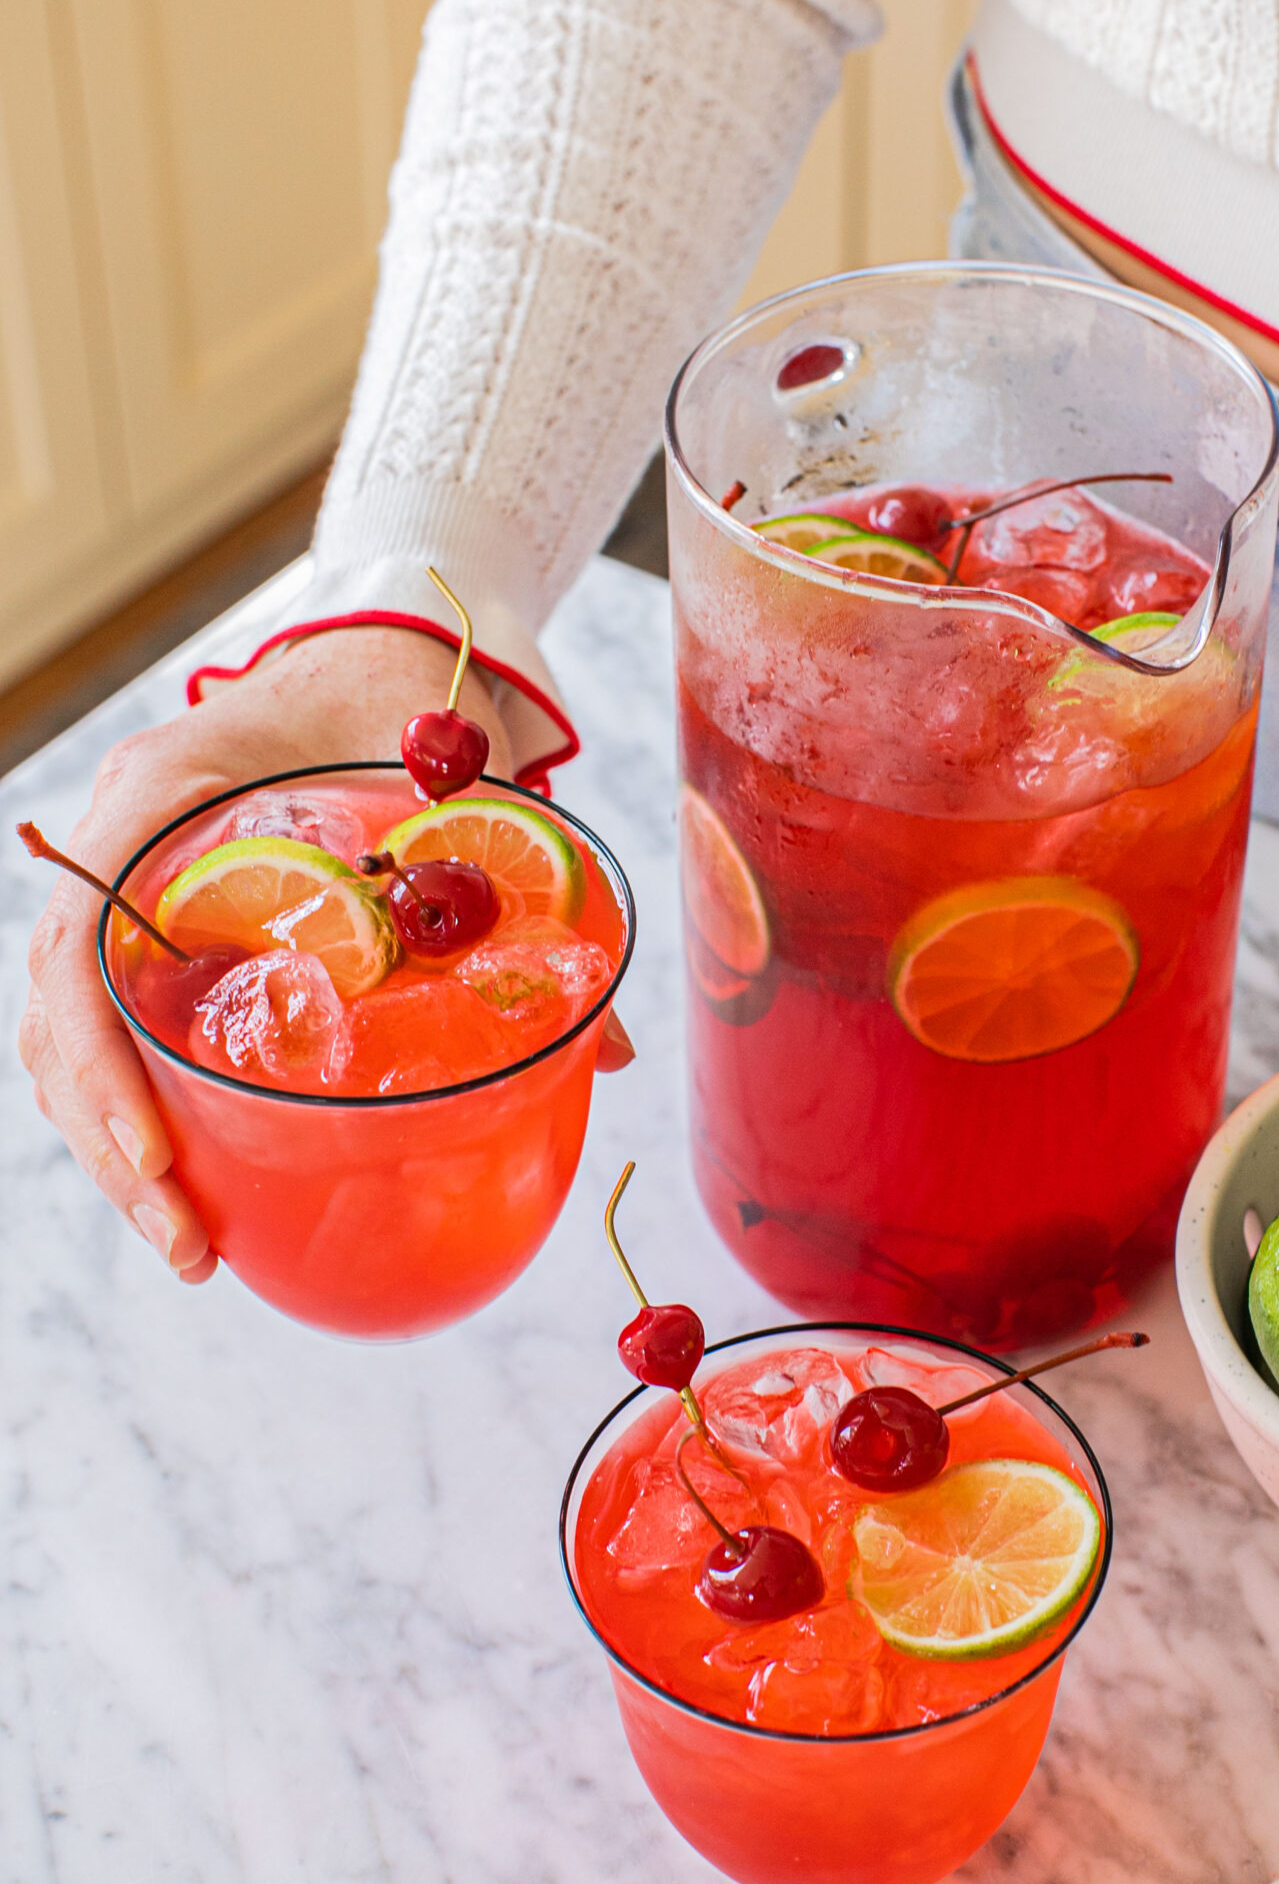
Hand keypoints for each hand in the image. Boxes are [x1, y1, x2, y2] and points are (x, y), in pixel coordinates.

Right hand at [19, 626, 509, 1282]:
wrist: (387, 640)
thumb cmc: (409, 692)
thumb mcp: (461, 781)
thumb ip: (527, 892)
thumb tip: (613, 1052)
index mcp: (163, 794)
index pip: (79, 941)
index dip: (102, 1062)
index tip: (159, 1160)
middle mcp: (122, 840)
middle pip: (61, 1011)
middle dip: (109, 1140)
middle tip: (189, 1243)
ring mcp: (129, 882)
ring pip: (71, 1030)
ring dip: (116, 1142)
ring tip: (193, 1244)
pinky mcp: (160, 919)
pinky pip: (117, 1020)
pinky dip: (142, 1104)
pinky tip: (199, 1185)